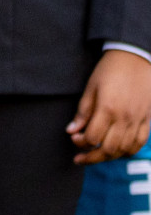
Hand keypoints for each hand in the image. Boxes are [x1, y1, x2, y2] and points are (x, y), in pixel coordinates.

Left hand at [68, 49, 150, 164]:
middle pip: (109, 149)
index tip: (74, 138)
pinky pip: (140, 142)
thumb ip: (82, 112)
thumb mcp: (90, 88)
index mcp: (108, 109)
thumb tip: (71, 131)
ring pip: (125, 149)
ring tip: (96, 154)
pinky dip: (128, 151)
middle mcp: (125, 118)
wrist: (135, 58)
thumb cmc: (109, 71)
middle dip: (92, 156)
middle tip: (80, 156)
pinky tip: (117, 151)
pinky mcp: (148, 119)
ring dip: (109, 156)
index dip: (80, 143)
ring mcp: (139, 120)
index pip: (93, 138)